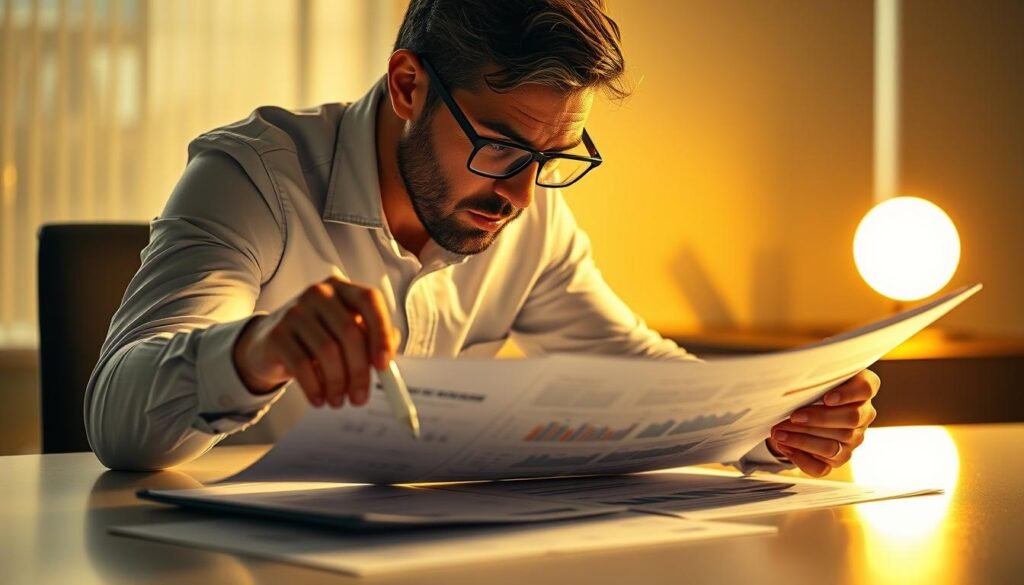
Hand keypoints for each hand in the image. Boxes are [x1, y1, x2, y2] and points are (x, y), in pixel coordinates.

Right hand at [232, 273, 397, 408]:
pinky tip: (319, 399)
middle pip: (350, 333)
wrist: (270, 343)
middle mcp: (319, 293)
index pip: (370, 301)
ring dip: (338, 383)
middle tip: (360, 398)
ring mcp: (295, 311)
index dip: (381, 333)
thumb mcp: (347, 334)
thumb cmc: (319, 338)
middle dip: (360, 371)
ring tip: (338, 401)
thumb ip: (372, 340)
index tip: (385, 365)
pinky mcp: (277, 333)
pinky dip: (315, 387)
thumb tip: (388, 361)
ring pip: (328, 351)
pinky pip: (302, 365)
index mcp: (343, 289)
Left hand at [766, 370, 880, 476]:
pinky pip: (821, 467)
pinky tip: (785, 446)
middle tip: (793, 417)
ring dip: (801, 440)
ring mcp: (852, 440)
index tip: (827, 397)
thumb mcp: (813, 379)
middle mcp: (863, 415)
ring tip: (779, 432)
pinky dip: (800, 458)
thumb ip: (812, 378)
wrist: (800, 410)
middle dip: (818, 419)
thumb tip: (794, 382)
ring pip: (832, 445)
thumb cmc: (809, 389)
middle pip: (851, 419)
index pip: (866, 387)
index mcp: (861, 389)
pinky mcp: (838, 459)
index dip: (848, 394)